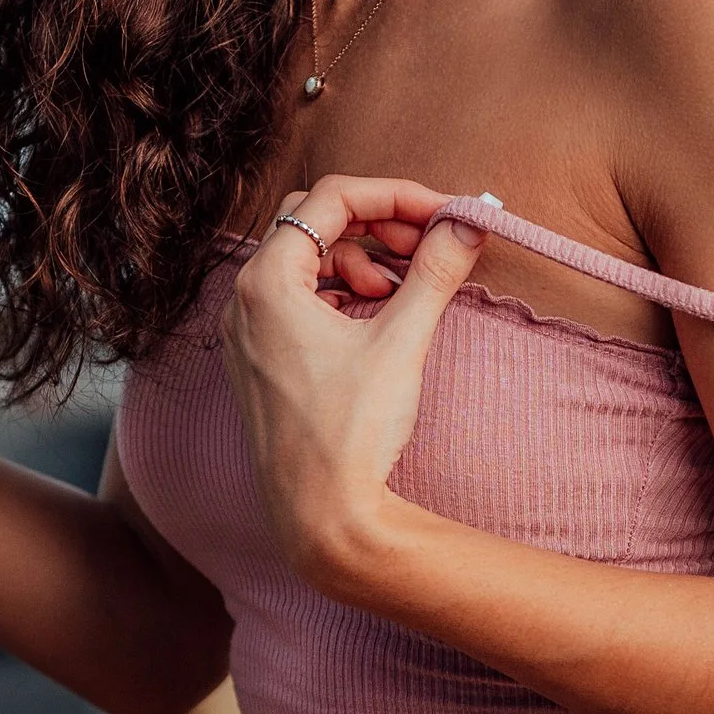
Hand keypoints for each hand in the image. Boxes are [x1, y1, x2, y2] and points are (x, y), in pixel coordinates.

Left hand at [218, 173, 488, 593]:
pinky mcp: (259, 359)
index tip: (445, 213)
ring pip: (305, 260)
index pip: (332, 198)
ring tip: (403, 291)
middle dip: (375, 223)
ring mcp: (246, 331)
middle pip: (313, 221)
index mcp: (266, 282)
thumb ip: (435, 272)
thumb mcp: (402, 342)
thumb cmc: (350, 434)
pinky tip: (377, 317)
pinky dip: (341, 294)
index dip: (396, 195)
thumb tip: (469, 222)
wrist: (323, 518)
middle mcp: (243, 299)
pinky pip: (298, 300)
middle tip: (427, 244)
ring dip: (360, 260)